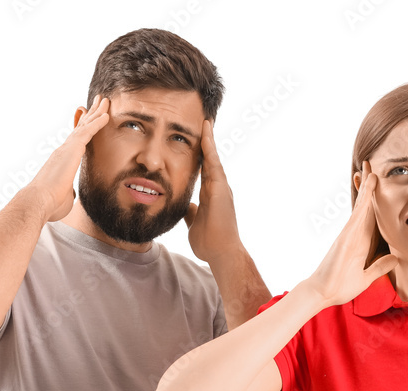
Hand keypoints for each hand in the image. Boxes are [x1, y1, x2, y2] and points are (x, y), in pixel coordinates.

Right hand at [27, 94, 111, 221]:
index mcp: (63, 162)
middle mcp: (63, 151)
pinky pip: (88, 132)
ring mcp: (67, 149)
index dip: (83, 129)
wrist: (39, 201)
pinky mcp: (72, 150)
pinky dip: (98, 123)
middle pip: (81, 128)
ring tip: (106, 101)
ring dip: (97, 113)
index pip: (76, 142)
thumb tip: (70, 195)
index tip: (89, 120)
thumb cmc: (49, 204)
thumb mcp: (64, 197)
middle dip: (91, 114)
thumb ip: (68, 192)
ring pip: (85, 126)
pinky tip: (107, 115)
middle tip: (99, 102)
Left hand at [185, 120, 241, 262]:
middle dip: (206, 140)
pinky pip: (214, 164)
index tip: (195, 138)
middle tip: (204, 120)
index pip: (203, 168)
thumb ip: (190, 211)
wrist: (220, 253)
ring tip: (205, 120)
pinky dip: (209, 148)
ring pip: (213, 158)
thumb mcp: (194, 222)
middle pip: (210, 159)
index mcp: (210, 194)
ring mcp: (221, 187)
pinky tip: (205, 134)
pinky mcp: (221, 189)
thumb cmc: (210, 241)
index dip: (199, 153)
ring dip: (209, 139)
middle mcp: (218, 187)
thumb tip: (185, 206)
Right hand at [302, 161, 398, 307]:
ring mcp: (350, 234)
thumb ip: (379, 267)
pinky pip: (358, 214)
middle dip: (369, 187)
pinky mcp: (346, 236)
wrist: (324, 294)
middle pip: (365, 206)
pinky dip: (364, 199)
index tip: (378, 187)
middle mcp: (356, 234)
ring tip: (371, 168)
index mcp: (362, 243)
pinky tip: (370, 185)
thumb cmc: (340, 287)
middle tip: (372, 166)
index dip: (376, 202)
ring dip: (367, 187)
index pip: (372, 218)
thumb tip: (395, 259)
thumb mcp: (366, 277)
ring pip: (362, 206)